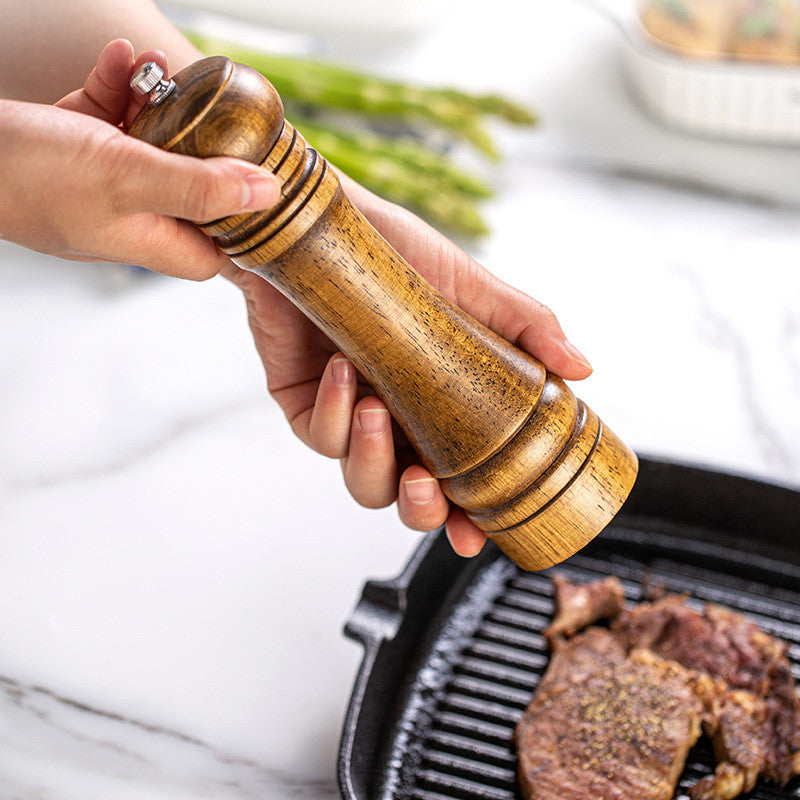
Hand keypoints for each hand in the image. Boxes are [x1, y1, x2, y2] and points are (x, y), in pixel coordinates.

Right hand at [0, 39, 279, 278]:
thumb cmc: (29, 176)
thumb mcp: (129, 178)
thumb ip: (200, 188)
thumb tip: (265, 192)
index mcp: (150, 240)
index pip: (219, 245)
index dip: (242, 214)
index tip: (256, 170)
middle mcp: (131, 217)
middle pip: (193, 187)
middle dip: (201, 140)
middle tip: (206, 104)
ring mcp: (105, 186)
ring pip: (154, 146)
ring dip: (157, 103)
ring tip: (154, 69)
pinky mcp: (78, 152)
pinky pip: (114, 120)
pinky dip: (118, 89)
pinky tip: (118, 60)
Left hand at [223, 175, 592, 557]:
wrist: (325, 221)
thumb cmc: (396, 252)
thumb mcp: (470, 286)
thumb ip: (526, 326)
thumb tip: (584, 368)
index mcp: (441, 408)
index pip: (459, 480)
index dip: (468, 519)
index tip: (478, 536)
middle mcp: (397, 422)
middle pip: (407, 500)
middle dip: (420, 510)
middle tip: (427, 484)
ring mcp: (349, 418)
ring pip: (361, 482)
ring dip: (372, 460)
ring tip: (379, 409)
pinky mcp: (305, 405)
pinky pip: (320, 436)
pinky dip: (334, 413)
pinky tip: (344, 372)